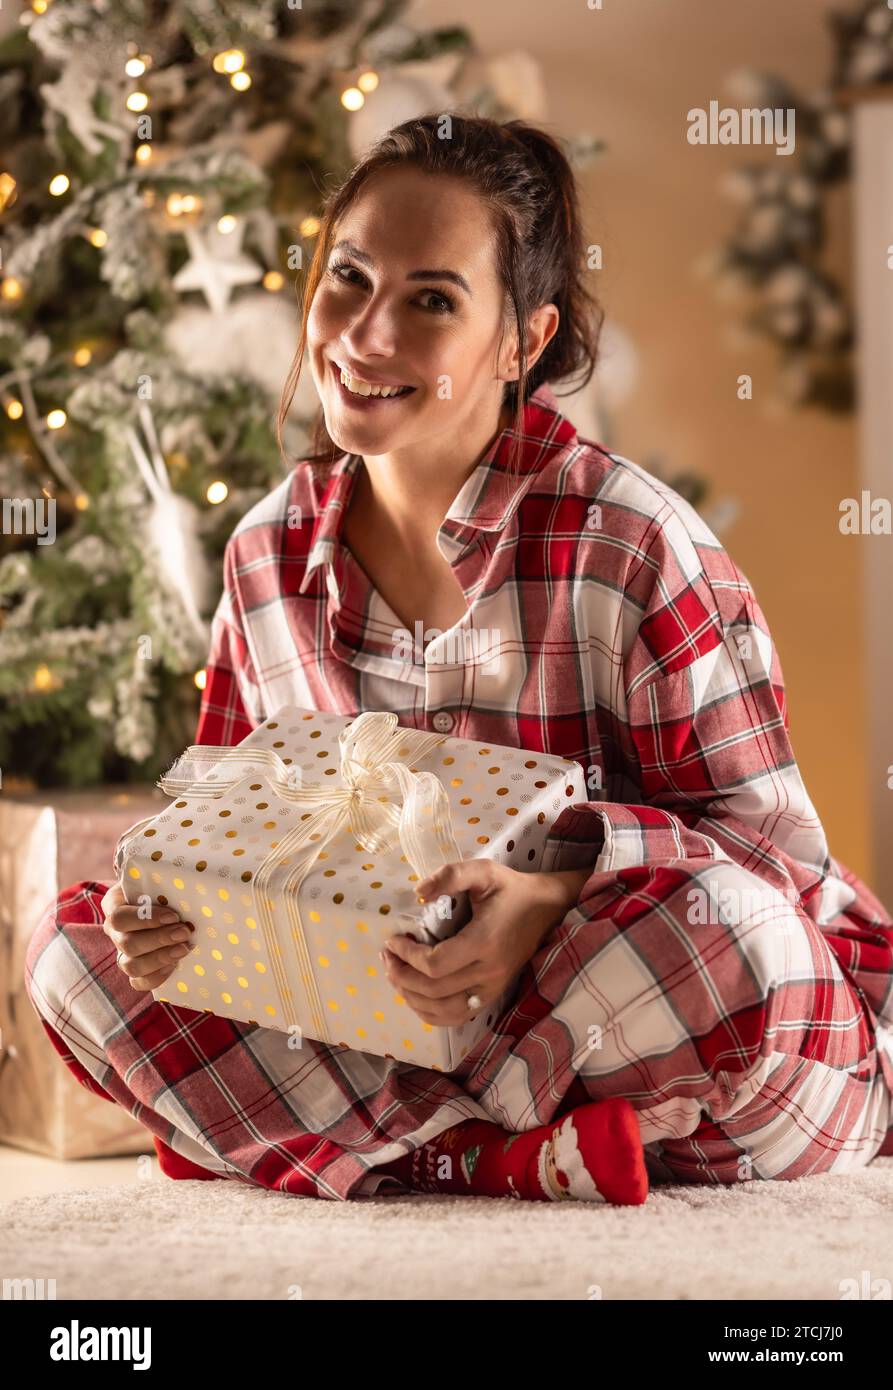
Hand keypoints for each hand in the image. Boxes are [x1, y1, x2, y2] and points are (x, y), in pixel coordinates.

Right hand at [100, 881, 194, 991]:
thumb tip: (191, 875)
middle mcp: (115, 931)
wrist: (170, 903)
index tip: (173, 915)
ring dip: (160, 959)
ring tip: (185, 948)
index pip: (119, 917)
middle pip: (127, 943)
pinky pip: (138, 983)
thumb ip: (166, 877)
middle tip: (185, 932)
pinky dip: (157, 977)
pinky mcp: (136, 972)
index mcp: (115, 905)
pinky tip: (175, 964)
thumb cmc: (164, 885)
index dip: (145, 920)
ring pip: (131, 966)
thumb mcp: (161, 876)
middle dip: (159, 939)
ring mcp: (123, 953)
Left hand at [380, 861, 577, 1027]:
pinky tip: (415, 996)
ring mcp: (492, 988)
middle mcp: (489, 973)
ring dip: (412, 997)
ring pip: (443, 1010)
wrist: (548, 909)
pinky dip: (431, 1013)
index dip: (407, 956)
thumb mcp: (485, 871)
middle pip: (434, 990)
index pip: (435, 964)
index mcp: (485, 942)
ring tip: (396, 975)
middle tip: (387, 957)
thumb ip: (452, 875)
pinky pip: (457, 1016)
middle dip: (402, 976)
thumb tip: (419, 892)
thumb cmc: (512, 889)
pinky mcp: (492, 995)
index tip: (393, 940)